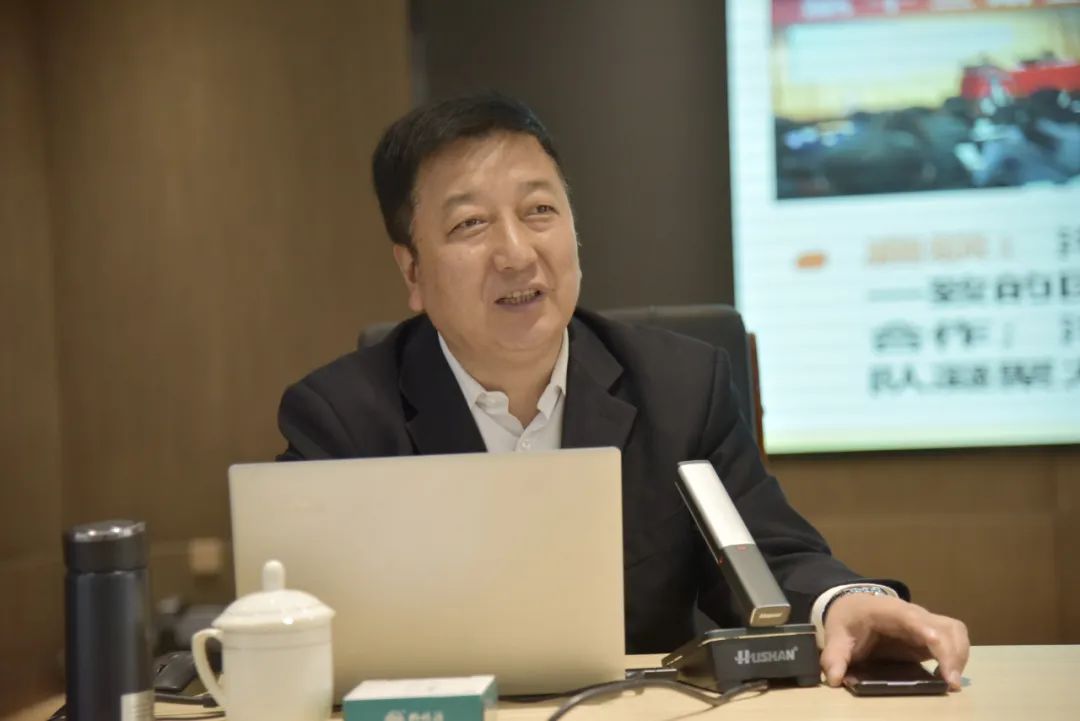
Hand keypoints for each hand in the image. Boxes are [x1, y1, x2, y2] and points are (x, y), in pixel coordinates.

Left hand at [819, 593, 969, 690]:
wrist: (852, 606)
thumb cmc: (847, 619)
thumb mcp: (836, 636)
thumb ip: (834, 656)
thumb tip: (834, 678)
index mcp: (889, 611)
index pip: (913, 618)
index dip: (928, 633)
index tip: (938, 652)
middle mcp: (913, 614)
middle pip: (944, 626)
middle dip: (952, 653)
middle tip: (949, 682)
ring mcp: (925, 623)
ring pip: (955, 631)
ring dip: (959, 655)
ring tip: (951, 682)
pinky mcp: (931, 635)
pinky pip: (954, 640)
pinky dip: (957, 656)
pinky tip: (947, 677)